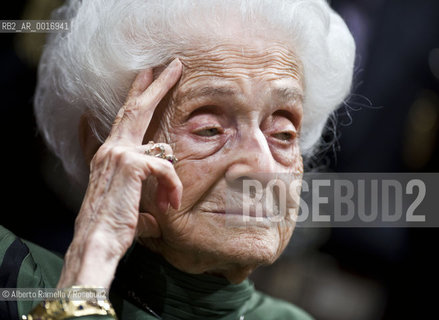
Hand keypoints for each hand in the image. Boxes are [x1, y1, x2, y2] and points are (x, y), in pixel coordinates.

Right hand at [57, 58, 182, 288]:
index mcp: (109, 155)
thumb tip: (159, 211)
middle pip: (137, 108)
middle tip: (173, 65)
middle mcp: (111, 149)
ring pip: (158, 144)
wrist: (96, 243)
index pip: (126, 118)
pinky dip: (170, 190)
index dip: (138, 96)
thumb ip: (144, 198)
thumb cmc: (111, 227)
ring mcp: (119, 154)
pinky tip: (167, 207)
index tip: (146, 77)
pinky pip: (166, 170)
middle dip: (157, 84)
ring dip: (169, 176)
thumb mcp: (129, 206)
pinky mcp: (131, 164)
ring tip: (168, 201)